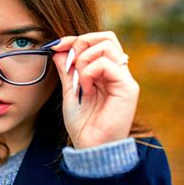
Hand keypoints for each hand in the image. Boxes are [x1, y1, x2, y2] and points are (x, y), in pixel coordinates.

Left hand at [50, 31, 139, 148]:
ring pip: (108, 45)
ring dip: (85, 59)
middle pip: (106, 37)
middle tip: (69, 62)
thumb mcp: (69, 91)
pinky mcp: (128, 88)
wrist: (91, 147)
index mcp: (106, 72)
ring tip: (79, 81)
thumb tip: (58, 49)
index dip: (75, 39)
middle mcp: (118, 72)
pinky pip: (107, 64)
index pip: (98, 41)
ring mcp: (124, 79)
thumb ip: (66, 70)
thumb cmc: (83, 124)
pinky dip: (90, 72)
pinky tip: (86, 89)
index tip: (55, 46)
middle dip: (81, 42)